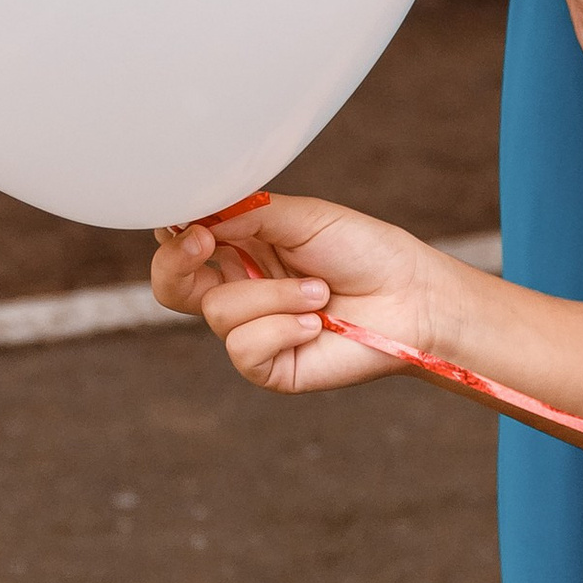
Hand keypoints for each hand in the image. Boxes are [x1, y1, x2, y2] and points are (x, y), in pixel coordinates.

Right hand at [152, 192, 450, 395]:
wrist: (411, 296)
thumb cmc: (364, 251)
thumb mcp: (303, 218)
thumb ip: (248, 214)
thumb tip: (197, 219)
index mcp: (242, 249)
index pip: (183, 245)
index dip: (174, 234)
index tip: (191, 221)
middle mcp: (240, 290)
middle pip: (171, 287)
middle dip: (175, 264)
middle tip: (204, 243)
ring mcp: (253, 331)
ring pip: (217, 311)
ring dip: (274, 295)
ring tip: (320, 292)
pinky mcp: (269, 368)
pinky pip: (243, 349)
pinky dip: (281, 329)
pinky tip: (315, 324)